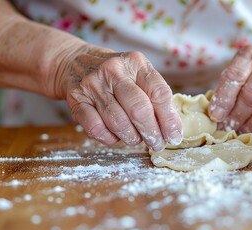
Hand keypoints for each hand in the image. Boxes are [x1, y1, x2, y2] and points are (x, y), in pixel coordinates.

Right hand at [57, 46, 182, 150]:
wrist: (76, 63)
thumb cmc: (118, 76)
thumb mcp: (139, 75)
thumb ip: (156, 97)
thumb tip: (172, 130)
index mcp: (136, 63)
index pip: (159, 93)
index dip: (169, 119)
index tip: (174, 136)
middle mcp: (114, 71)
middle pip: (139, 109)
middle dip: (152, 132)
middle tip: (157, 144)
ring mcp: (93, 85)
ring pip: (118, 122)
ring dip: (132, 138)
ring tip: (136, 139)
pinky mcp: (77, 100)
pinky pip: (96, 129)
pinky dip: (110, 138)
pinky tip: (115, 135)